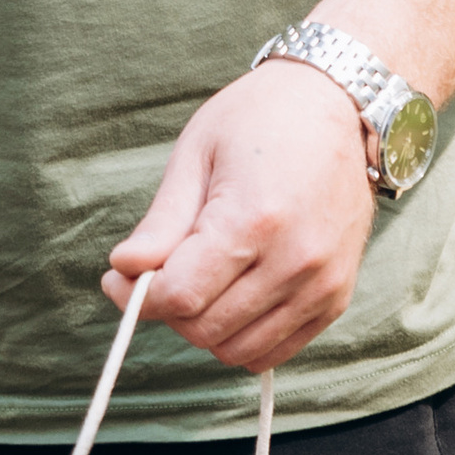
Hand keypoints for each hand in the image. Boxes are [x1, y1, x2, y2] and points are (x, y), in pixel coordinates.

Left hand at [105, 61, 376, 371]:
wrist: (337, 104)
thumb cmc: (260, 118)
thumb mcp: (197, 154)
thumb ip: (162, 223)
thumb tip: (124, 271)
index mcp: (255, 218)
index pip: (180, 296)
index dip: (136, 295)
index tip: (117, 276)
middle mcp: (296, 260)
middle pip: (206, 329)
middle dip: (167, 309)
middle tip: (156, 273)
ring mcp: (322, 283)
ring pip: (238, 350)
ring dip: (204, 326)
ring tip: (198, 278)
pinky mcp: (336, 297)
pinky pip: (275, 350)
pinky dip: (242, 335)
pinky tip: (231, 293)